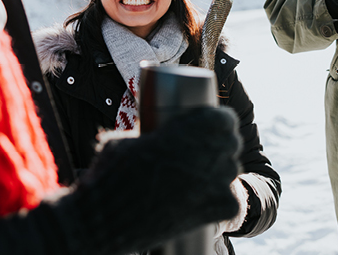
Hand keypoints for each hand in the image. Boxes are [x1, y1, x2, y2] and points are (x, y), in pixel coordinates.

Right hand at [55, 107, 241, 254]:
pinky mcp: (220, 207)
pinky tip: (203, 205)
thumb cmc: (112, 174)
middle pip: (230, 145)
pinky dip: (219, 204)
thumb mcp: (127, 140)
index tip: (207, 132)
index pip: (225, 120)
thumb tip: (147, 134)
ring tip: (196, 183)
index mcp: (198, 125)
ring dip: (218, 175)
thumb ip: (149, 134)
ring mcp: (220, 179)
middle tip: (200, 158)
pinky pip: (231, 202)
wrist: (107, 217)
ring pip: (230, 172)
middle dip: (218, 149)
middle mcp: (214, 149)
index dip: (218, 125)